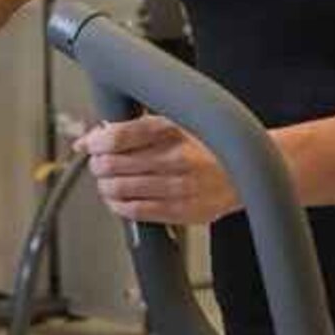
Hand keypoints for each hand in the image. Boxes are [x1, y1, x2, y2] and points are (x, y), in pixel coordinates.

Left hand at [76, 115, 237, 224]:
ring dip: (105, 186)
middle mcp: (174, 158)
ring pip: (119, 188)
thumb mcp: (176, 123)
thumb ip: (137, 128)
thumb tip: (97, 134)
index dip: (94, 142)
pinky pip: (135, 211)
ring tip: (108, 181)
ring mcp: (178, 186)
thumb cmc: (207, 146)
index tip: (88, 145)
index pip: (118, 136)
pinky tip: (118, 199)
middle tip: (98, 163)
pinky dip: (118, 205)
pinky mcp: (181, 210)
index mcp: (171, 130)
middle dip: (98, 164)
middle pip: (113, 164)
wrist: (246, 172)